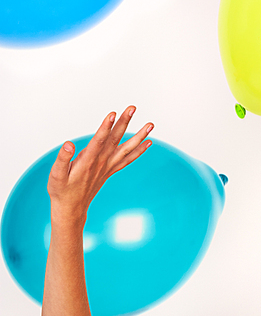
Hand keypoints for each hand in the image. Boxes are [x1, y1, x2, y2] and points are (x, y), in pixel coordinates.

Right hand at [47, 106, 152, 225]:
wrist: (72, 208)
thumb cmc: (61, 190)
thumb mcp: (56, 175)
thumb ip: (63, 159)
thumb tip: (69, 144)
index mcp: (87, 161)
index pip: (99, 141)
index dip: (106, 127)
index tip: (113, 114)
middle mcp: (101, 163)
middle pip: (115, 140)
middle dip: (124, 123)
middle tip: (132, 107)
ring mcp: (107, 167)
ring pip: (126, 149)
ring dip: (138, 136)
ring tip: (150, 125)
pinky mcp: (110, 171)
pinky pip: (128, 159)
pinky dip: (138, 151)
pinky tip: (147, 143)